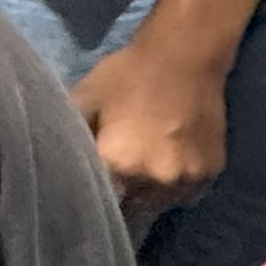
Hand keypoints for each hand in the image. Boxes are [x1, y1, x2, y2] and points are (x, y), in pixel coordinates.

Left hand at [71, 41, 226, 211]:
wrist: (184, 56)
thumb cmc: (127, 74)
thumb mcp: (85, 98)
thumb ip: (71, 136)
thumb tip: (55, 165)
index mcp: (119, 164)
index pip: (99, 200)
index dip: (90, 197)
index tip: (83, 194)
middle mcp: (155, 180)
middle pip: (129, 210)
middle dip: (118, 200)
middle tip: (111, 183)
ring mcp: (187, 181)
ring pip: (158, 206)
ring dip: (146, 197)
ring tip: (137, 175)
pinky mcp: (211, 175)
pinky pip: (184, 196)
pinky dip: (171, 188)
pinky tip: (163, 166)